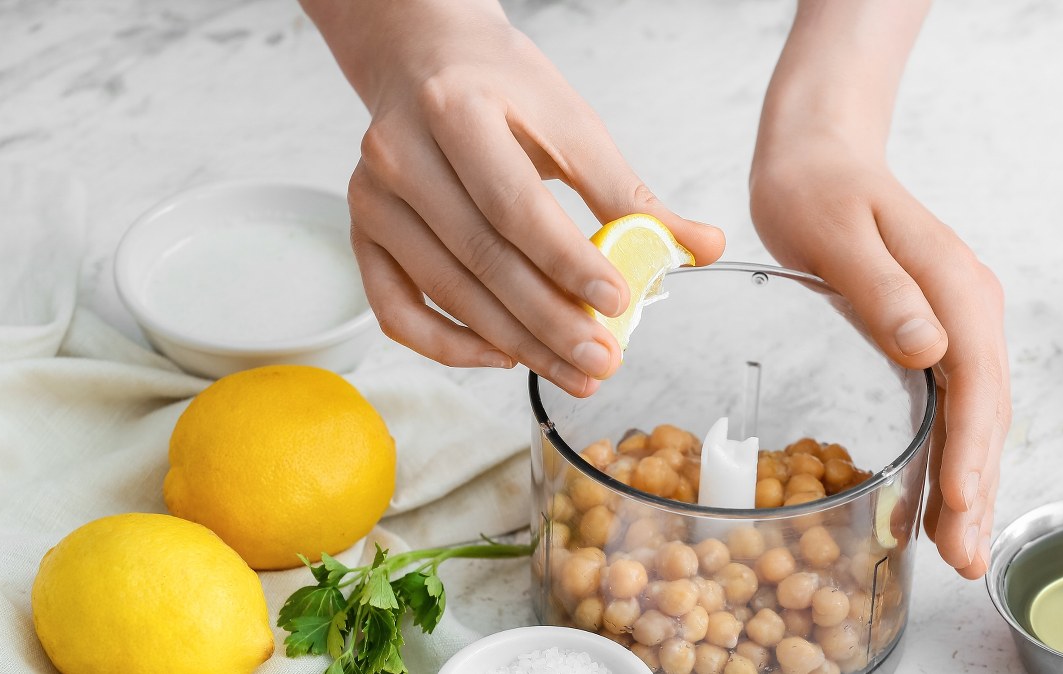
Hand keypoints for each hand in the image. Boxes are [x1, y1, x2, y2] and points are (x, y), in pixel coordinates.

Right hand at [303, 0, 723, 396]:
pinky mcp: (361, 234)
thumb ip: (630, 191)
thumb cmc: (501, 89)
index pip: (516, 204)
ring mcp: (372, 199)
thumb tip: (701, 246)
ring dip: (515, 342)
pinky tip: (504, 355)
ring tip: (572, 369)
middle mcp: (400, 155)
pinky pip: (397, 312)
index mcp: (457, 110)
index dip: (569, 261)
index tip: (620, 303)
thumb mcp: (571, 123)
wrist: (425, 60)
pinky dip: (450, 345)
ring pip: (448, 291)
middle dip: (551, 321)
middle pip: (482, 258)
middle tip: (603, 360)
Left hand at [751, 133, 1009, 578]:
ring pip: (972, 414)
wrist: (818, 154)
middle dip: (975, 487)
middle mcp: (966, 308)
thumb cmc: (817, 187)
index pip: (975, 384)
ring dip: (967, 480)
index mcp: (954, 287)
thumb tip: (929, 350)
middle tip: (961, 560)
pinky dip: (948, 452)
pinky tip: (936, 492)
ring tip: (953, 548)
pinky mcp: (929, 330)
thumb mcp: (837, 233)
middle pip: (983, 411)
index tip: (960, 508)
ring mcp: (952, 321)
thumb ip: (882, 289)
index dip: (969, 453)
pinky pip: (949, 402)